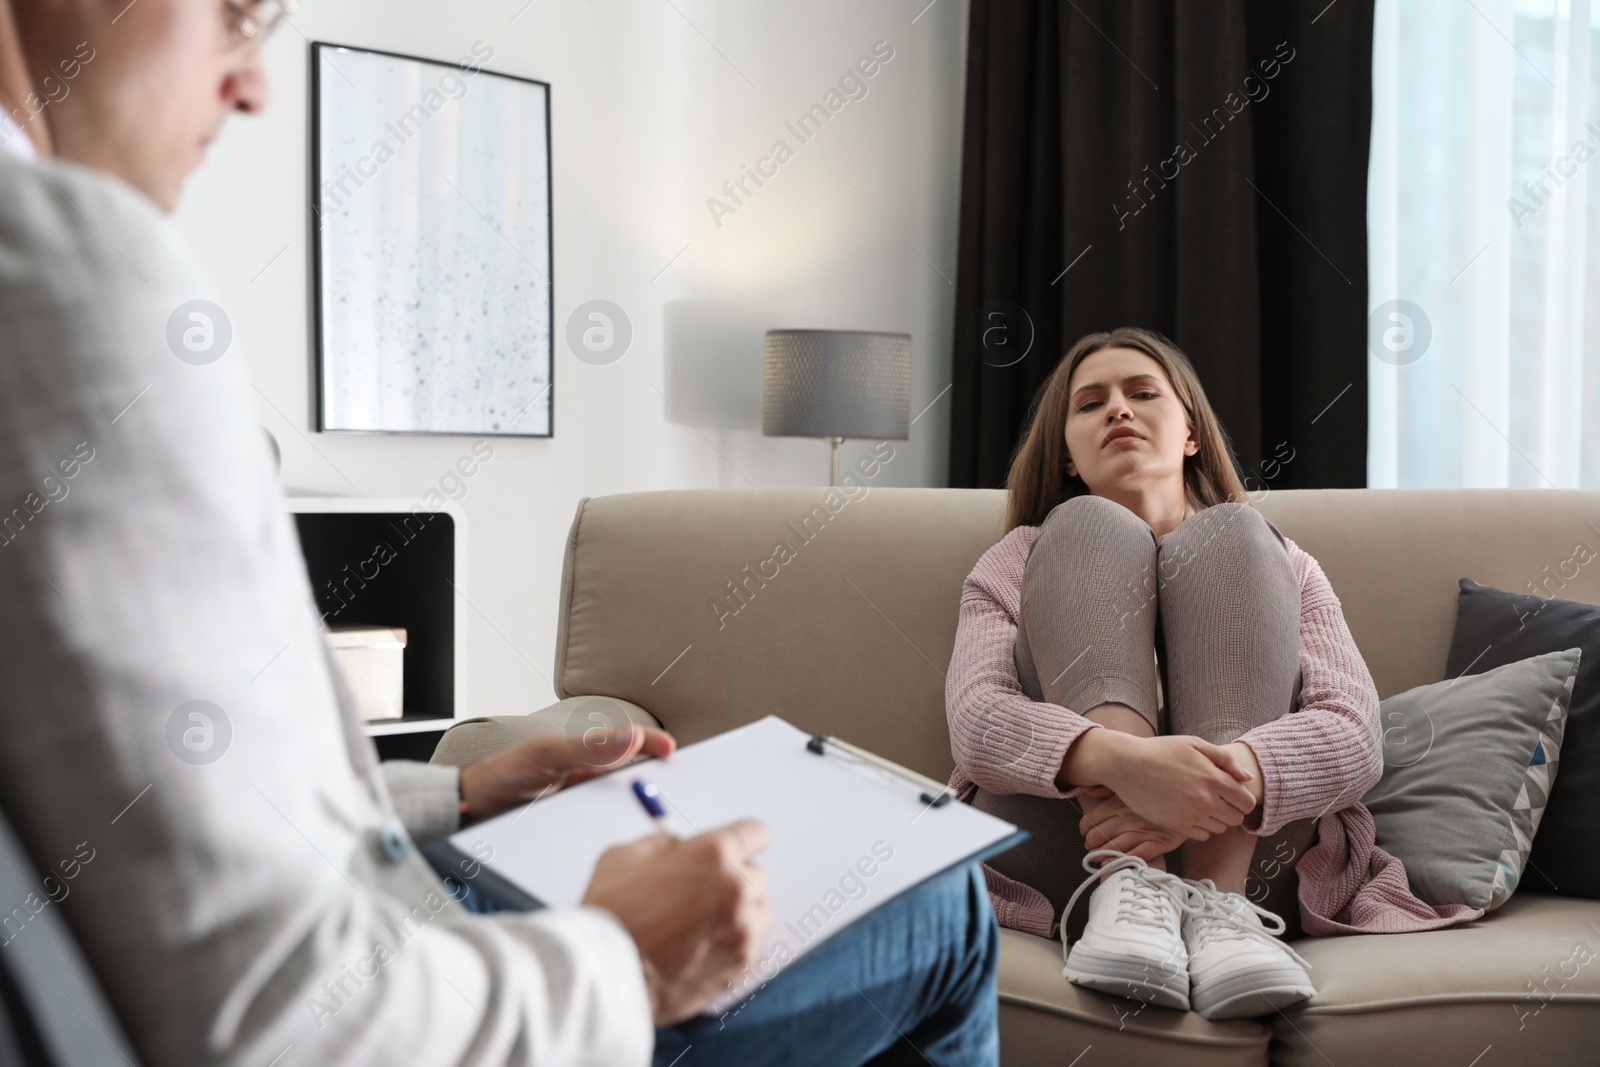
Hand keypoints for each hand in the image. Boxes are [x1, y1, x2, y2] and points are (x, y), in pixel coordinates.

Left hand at [458, 724, 675, 823]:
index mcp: (585, 754)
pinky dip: (615, 837)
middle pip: (632, 781)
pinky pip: (602, 833)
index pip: (630, 744)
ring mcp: (582, 806)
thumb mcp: (545, 757)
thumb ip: (588, 748)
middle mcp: (588, 779)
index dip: (655, 746)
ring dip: (635, 818)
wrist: (468, 815)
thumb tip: (632, 736)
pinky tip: (622, 849)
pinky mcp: (574, 832)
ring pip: (619, 811)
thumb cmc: (503, 776)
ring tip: (654, 827)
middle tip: (678, 798)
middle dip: (656, 788)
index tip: (675, 753)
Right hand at [583, 820, 773, 1024]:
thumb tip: (675, 845)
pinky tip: (697, 952)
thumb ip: (660, 845)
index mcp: (716, 854)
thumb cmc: (611, 912)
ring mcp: (743, 930)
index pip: (756, 833)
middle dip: (733, 880)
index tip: (731, 850)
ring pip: (757, 913)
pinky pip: (747, 946)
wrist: (605, 973)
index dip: (742, 841)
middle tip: (701, 893)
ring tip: (700, 927)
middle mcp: (738, 889)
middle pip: (756, 874)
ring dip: (737, 915)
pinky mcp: (741, 965)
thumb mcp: (626, 857)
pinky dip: (729, 947)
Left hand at [1078, 789, 1185, 861]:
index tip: (1083, 830)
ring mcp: (1146, 830)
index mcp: (1121, 800)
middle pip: (1101, 833)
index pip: (1094, 816)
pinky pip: (1137, 855)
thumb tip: (1088, 791)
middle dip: (1092, 842)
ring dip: (1102, 854)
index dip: (1085, 826)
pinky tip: (1111, 863)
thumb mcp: (1133, 781)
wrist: (1194, 794)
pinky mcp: (1162, 842)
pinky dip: (1122, 860)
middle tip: (1089, 845)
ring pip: (1116, 846)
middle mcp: (1131, 816)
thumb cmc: (1159, 787)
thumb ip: (1109, 786)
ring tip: (1096, 856)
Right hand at [1082, 732, 1256, 839]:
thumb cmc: (1161, 751)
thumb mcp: (1195, 744)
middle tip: (1217, 799)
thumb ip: (1225, 760)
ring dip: (1215, 819)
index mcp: (1214, 778)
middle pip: (1236, 819)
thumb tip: (1247, 778)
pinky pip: (1202, 835)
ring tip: (1200, 804)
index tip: (1233, 794)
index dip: (1243, 799)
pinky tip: (1190, 812)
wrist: (1127, 764)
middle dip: (1231, 810)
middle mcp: (1206, 800)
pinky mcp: (1177, 825)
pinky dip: (1200, 827)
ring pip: (1220, 829)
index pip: (1247, 802)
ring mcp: (1191, 815)